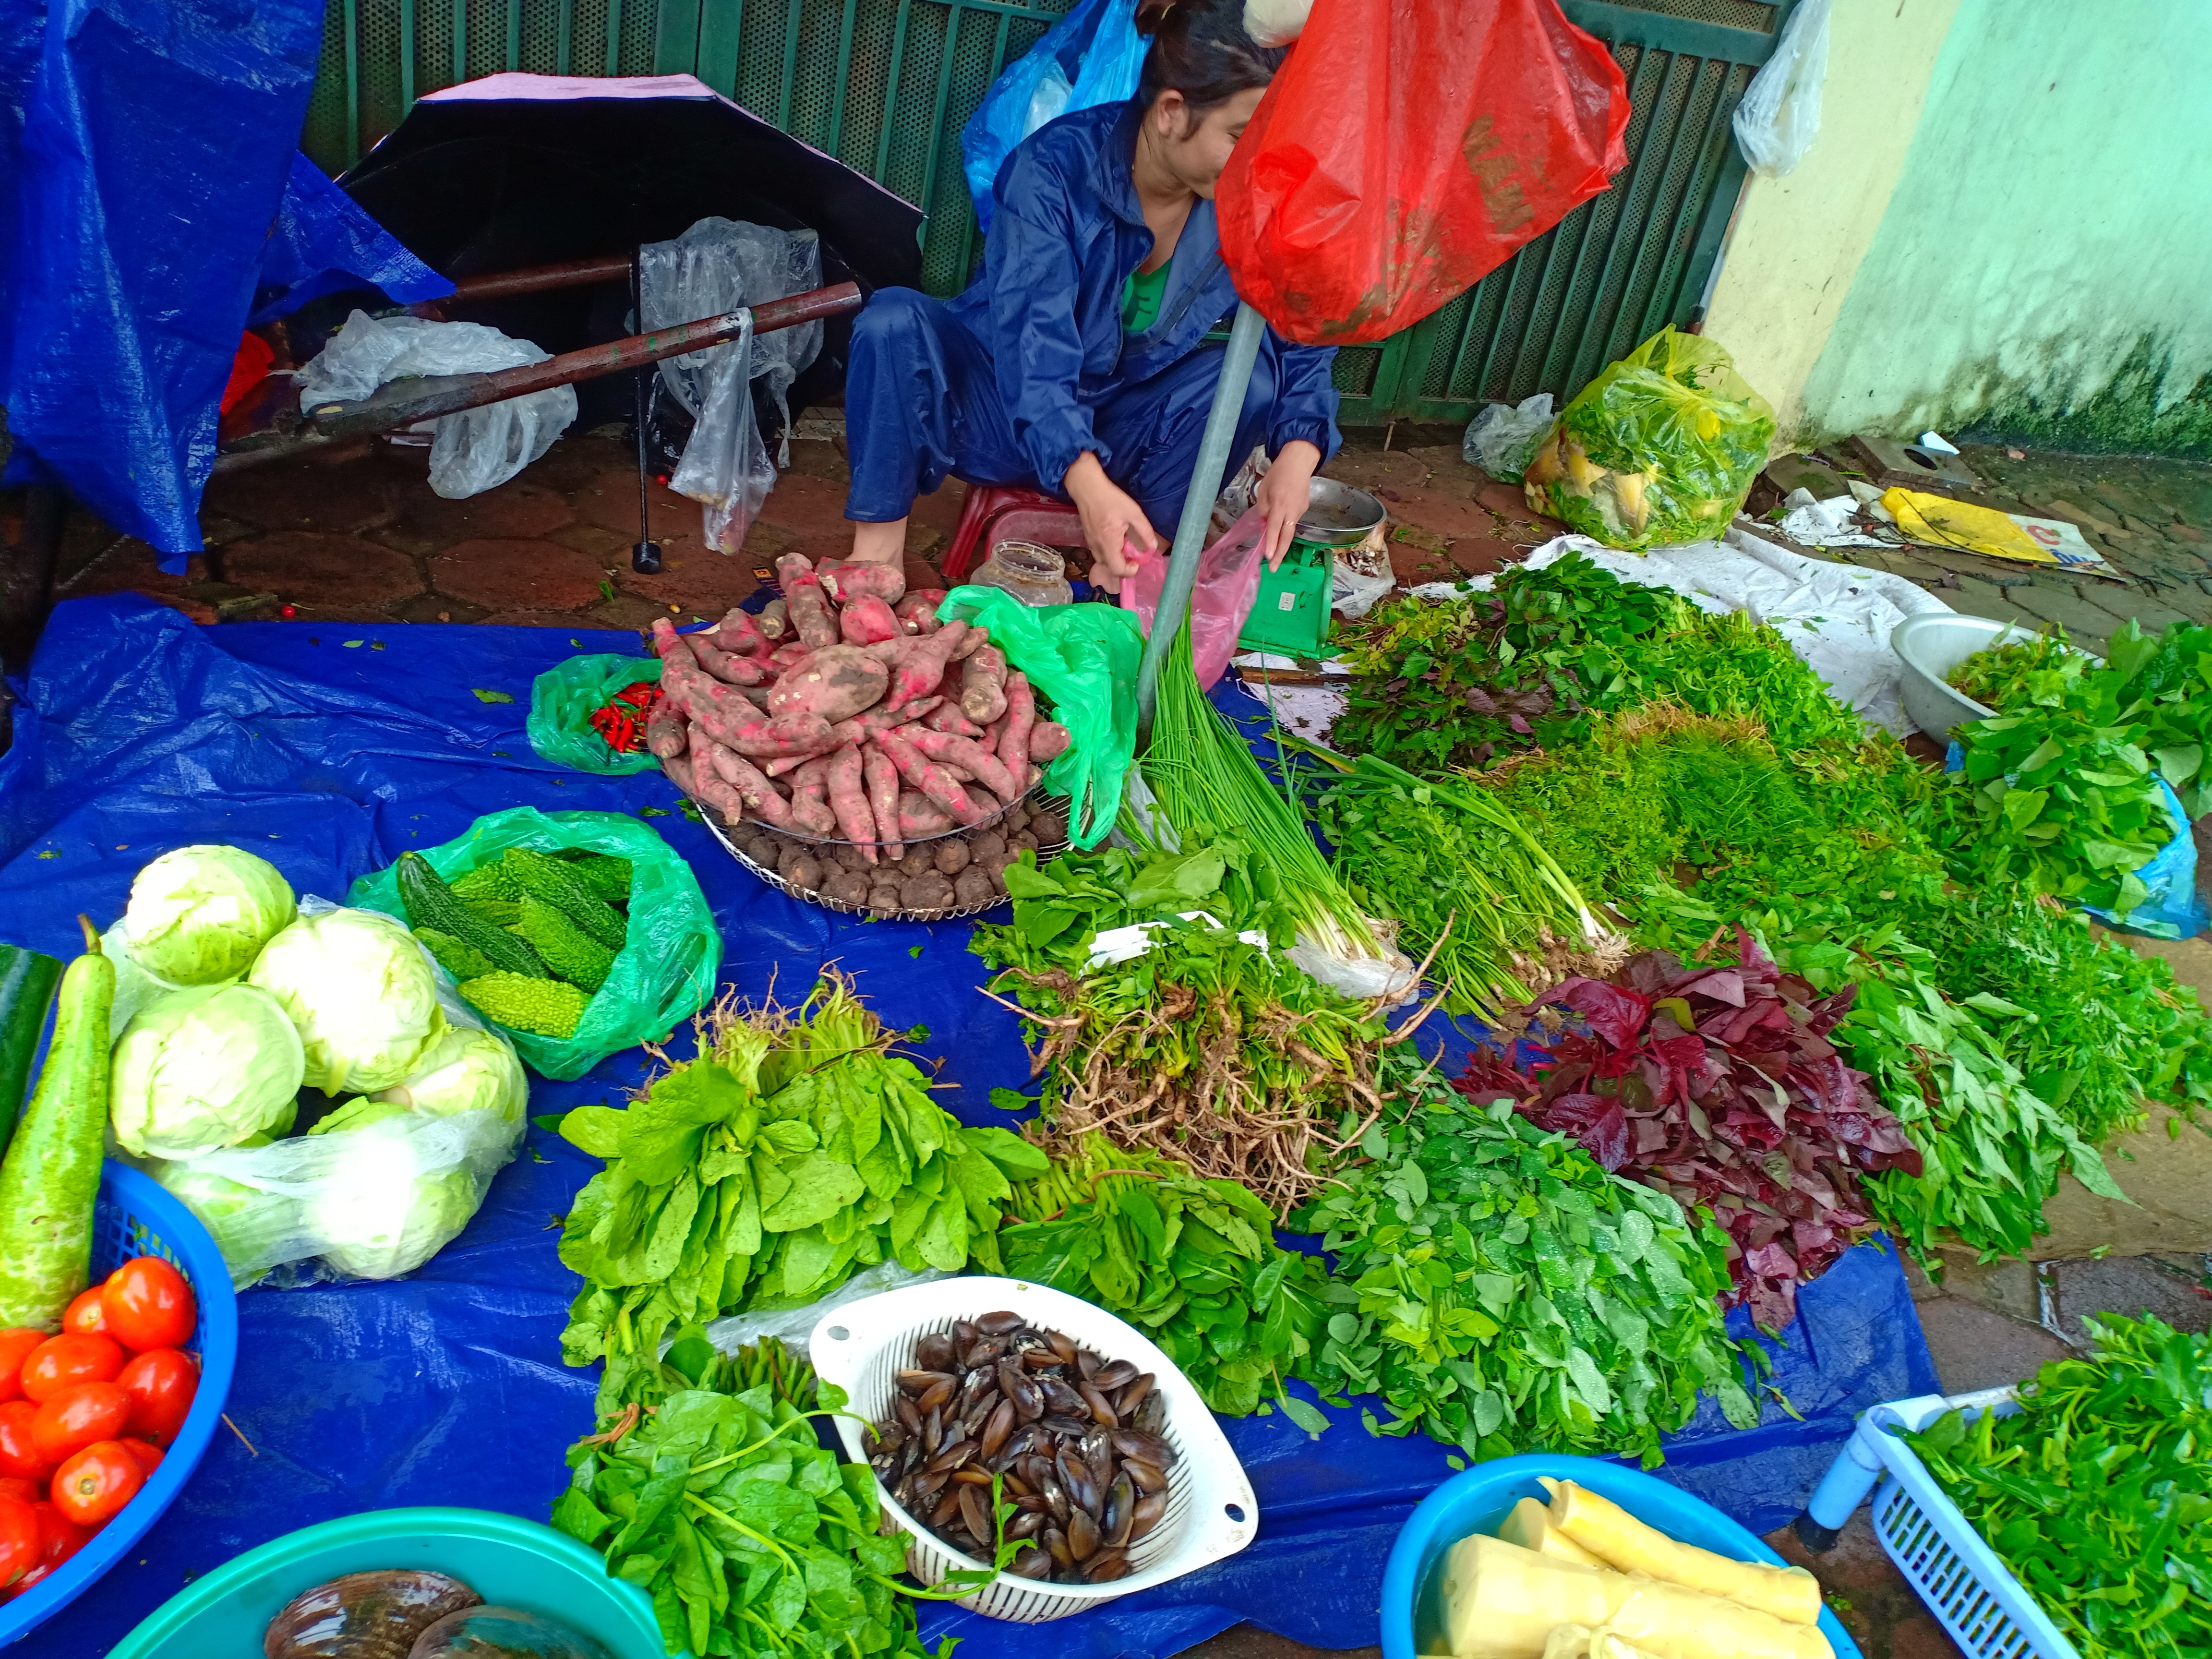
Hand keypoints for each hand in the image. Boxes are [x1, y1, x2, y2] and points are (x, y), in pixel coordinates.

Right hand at [1062, 452, 1158, 595]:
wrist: (1087, 488)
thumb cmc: (1111, 498)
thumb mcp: (1133, 512)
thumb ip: (1145, 531)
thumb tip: (1153, 547)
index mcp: (1108, 542)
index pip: (1117, 569)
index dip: (1129, 571)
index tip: (1137, 561)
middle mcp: (1097, 546)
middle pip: (1110, 568)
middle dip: (1123, 566)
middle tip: (1133, 555)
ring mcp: (1090, 543)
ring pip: (1103, 562)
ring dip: (1115, 560)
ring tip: (1124, 546)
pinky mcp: (1088, 538)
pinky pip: (1099, 553)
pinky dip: (1108, 553)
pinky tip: (1115, 540)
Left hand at [1253, 441, 1321, 569]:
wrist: (1299, 462)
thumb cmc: (1278, 474)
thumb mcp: (1263, 490)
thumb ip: (1263, 508)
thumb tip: (1265, 523)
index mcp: (1279, 504)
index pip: (1274, 528)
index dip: (1271, 543)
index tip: (1268, 557)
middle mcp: (1292, 510)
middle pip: (1287, 537)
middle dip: (1280, 554)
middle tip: (1274, 568)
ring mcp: (1300, 510)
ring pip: (1290, 530)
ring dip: (1282, 543)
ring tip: (1274, 555)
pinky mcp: (1304, 508)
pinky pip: (1293, 520)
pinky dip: (1286, 526)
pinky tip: (1282, 526)